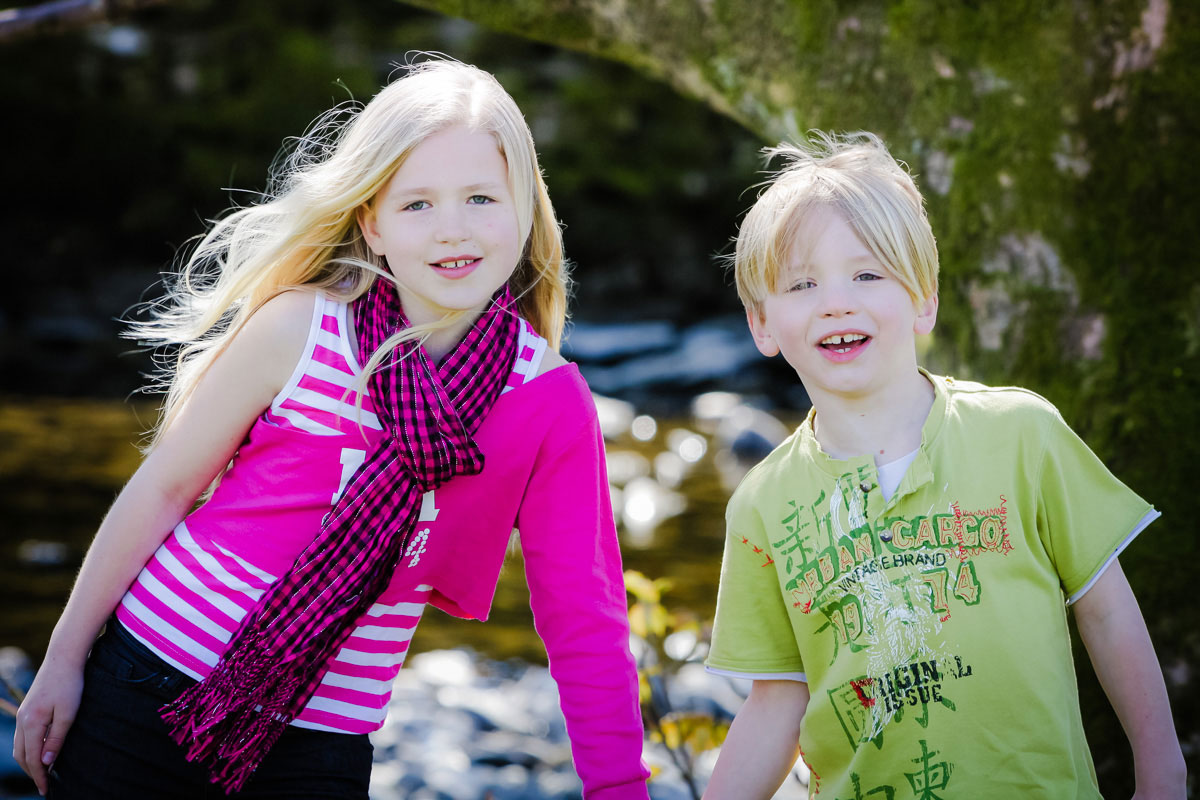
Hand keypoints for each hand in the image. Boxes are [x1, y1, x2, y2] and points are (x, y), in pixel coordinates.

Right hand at [13, 661, 83, 795]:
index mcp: (32, 724)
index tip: (45, 789)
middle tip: (44, 786)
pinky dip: (28, 749)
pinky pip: (22, 736)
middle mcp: (22, 720)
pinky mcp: (27, 709)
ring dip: (28, 762)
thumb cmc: (70, 685)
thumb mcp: (68, 714)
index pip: (32, 759)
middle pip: (22, 755)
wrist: (63, 658)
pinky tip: (39, 752)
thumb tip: (46, 763)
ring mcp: (23, 714)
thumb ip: (57, 739)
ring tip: (42, 773)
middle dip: (32, 773)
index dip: (39, 776)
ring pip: (19, 747)